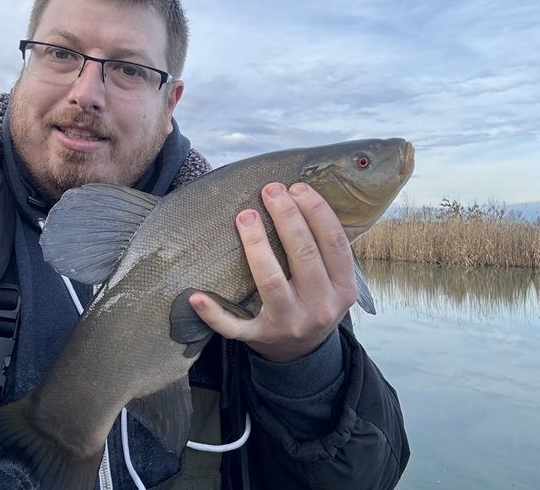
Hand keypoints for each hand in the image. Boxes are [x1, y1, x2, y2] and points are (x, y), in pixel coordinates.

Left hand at [189, 182, 357, 361]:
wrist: (301, 352)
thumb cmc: (313, 301)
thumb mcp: (332, 281)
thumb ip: (324, 249)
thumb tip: (299, 196)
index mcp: (343, 289)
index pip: (334, 243)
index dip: (317, 211)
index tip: (298, 187)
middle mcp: (319, 307)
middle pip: (303, 255)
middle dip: (287, 217)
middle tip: (270, 190)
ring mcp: (289, 324)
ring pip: (270, 282)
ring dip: (256, 245)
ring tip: (245, 216)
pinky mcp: (259, 338)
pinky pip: (233, 327)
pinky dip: (214, 313)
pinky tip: (197, 296)